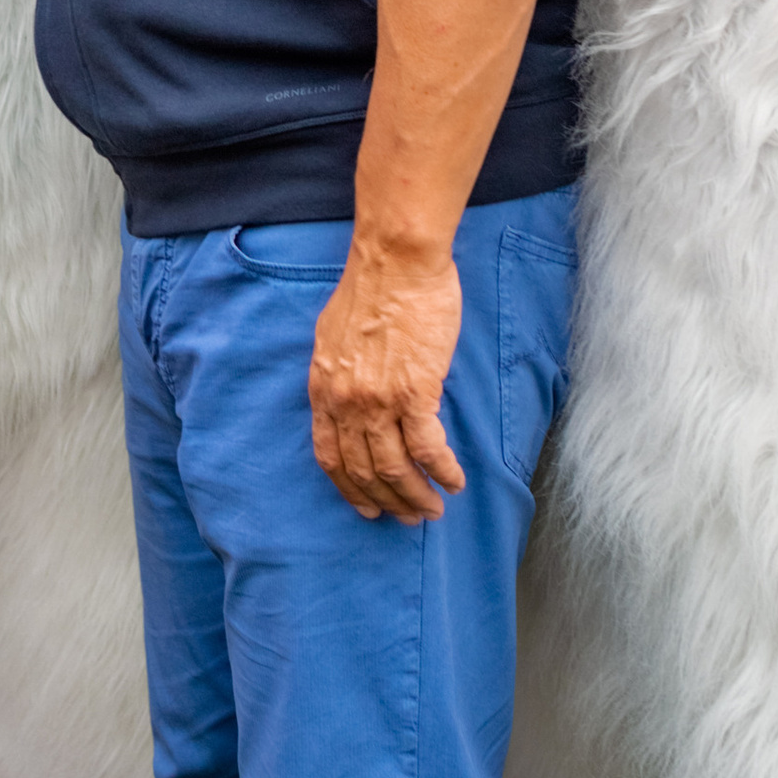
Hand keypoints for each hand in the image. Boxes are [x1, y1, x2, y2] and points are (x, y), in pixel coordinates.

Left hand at [308, 236, 466, 522]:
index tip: (368, 507)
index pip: (331, 456)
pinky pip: (429, 449)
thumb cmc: (372, 287)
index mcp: (323, 388)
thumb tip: (350, 393)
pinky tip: (454, 482)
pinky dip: (443, 472)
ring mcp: (378, 401)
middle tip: (408, 517)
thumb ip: (339, 373)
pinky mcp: (415, 392)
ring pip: (395, 469)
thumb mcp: (333, 334)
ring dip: (416, 496)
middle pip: (363, 471)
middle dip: (387, 502)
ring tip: (434, 510)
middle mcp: (345, 402)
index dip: (350, 489)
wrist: (396, 259)